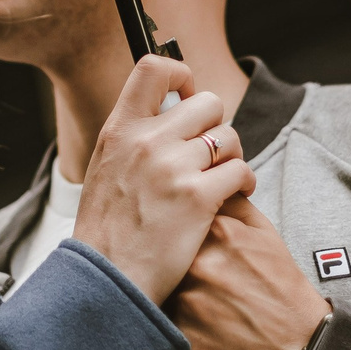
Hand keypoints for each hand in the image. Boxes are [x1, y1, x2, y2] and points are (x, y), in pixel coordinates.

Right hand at [72, 55, 255, 305]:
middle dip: (215, 126)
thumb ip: (133, 141)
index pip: (153, 69)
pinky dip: (245, 183)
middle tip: (210, 153)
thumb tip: (166, 117)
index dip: (180, 75)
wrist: (106, 280)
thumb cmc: (106, 233)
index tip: (186, 97)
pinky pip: (241, 171)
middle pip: (207, 103)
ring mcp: (173, 168)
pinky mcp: (198, 198)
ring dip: (232, 156)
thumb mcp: (105, 170)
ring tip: (222, 179)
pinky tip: (234, 197)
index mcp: (120, 130)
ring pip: (229, 137)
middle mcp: (147, 141)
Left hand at [169, 196, 329, 349]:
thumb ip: (234, 206)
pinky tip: (200, 326)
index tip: (186, 240)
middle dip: (174, 263)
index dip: (180, 230)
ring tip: (203, 304)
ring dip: (172, 293)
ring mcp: (187, 301)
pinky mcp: (181, 336)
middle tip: (201, 280)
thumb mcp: (266, 235)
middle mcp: (198, 263)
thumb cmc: (282, 291)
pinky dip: (175, 322)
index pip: (178, 215)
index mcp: (219, 233)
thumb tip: (206, 186)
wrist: (300, 349)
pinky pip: (161, 322)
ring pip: (160, 287)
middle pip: (164, 252)